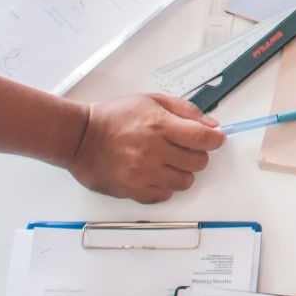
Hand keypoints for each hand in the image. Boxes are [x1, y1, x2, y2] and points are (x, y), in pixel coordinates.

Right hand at [67, 94, 224, 203]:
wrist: (79, 137)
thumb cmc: (113, 117)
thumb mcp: (152, 100)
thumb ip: (186, 111)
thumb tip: (211, 124)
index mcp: (159, 125)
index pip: (204, 138)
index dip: (216, 139)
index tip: (215, 139)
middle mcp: (153, 151)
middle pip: (199, 162)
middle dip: (197, 154)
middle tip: (183, 148)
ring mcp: (142, 173)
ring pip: (185, 182)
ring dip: (182, 172)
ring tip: (167, 161)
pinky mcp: (132, 190)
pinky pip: (164, 195)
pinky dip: (164, 186)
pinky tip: (154, 173)